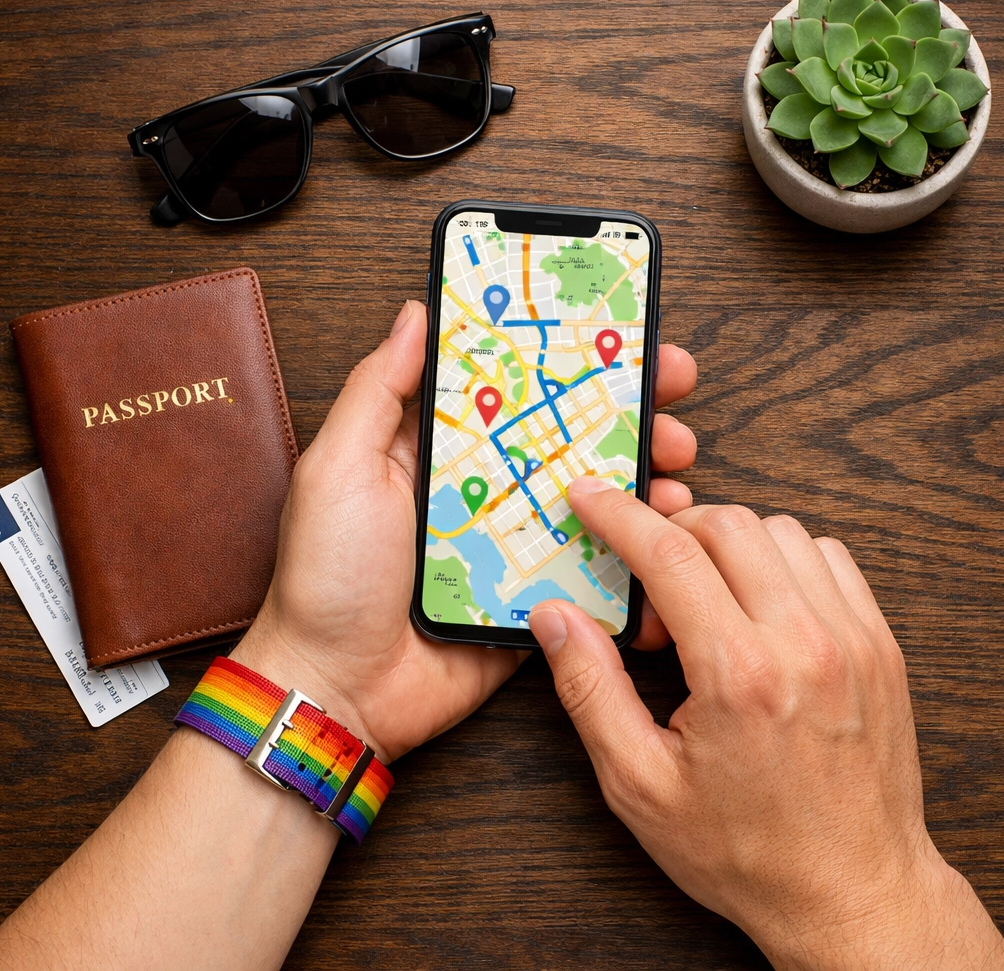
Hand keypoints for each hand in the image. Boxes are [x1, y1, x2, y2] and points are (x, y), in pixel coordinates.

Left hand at [232, 301, 698, 764]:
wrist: (341, 690)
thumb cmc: (327, 577)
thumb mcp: (338, 466)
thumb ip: (379, 390)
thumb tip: (417, 313)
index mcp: (437, 448)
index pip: (510, 384)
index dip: (561, 354)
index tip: (613, 328)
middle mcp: (483, 486)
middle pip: (564, 431)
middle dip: (624, 401)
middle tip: (671, 379)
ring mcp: (514, 539)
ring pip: (591, 490)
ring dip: (639, 464)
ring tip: (675, 451)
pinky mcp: (536, 591)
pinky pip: (593, 559)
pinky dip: (634, 540)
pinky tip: (664, 520)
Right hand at [529, 483, 1003, 969]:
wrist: (853, 893)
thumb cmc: (748, 851)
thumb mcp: (641, 784)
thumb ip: (590, 689)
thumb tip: (556, 618)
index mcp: (739, 675)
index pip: (670, 555)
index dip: (619, 514)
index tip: (591, 497)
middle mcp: (805, 642)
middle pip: (728, 524)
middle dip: (671, 530)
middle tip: (649, 587)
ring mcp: (853, 638)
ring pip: (780, 530)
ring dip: (727, 544)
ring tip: (705, 603)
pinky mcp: (879, 645)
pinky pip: (829, 557)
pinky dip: (782, 559)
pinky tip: (758, 605)